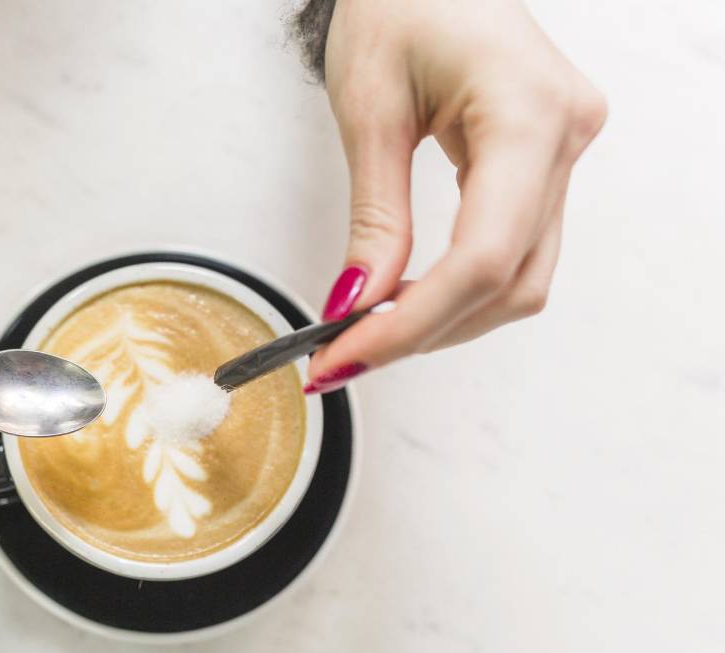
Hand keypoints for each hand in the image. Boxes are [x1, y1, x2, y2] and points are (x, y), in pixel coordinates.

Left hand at [303, 0, 606, 393]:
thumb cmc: (398, 2)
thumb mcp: (369, 110)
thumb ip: (374, 219)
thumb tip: (359, 306)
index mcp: (527, 112)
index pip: (481, 257)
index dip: (414, 323)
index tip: (348, 356)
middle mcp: (566, 134)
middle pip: (510, 280)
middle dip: (425, 332)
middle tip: (344, 358)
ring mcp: (566, 148)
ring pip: (522, 277)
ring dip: (447, 320)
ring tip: (369, 335)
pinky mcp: (549, 159)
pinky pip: (517, 248)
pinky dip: (462, 288)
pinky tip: (409, 301)